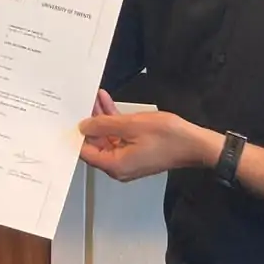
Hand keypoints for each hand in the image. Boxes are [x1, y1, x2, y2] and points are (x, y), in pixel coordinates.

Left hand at [77, 102, 216, 181]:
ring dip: (102, 118)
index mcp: (115, 165)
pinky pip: (119, 138)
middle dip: (90, 121)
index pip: (85, 152)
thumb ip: (104, 125)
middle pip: (96, 144)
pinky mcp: (136, 153)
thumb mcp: (131, 125)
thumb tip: (82, 127)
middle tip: (84, 101)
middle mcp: (118, 167)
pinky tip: (108, 103)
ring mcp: (128, 160)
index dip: (76, 134)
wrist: (195, 143)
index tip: (68, 118)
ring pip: (107, 139)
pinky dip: (114, 122)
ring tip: (96, 97)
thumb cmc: (167, 136)